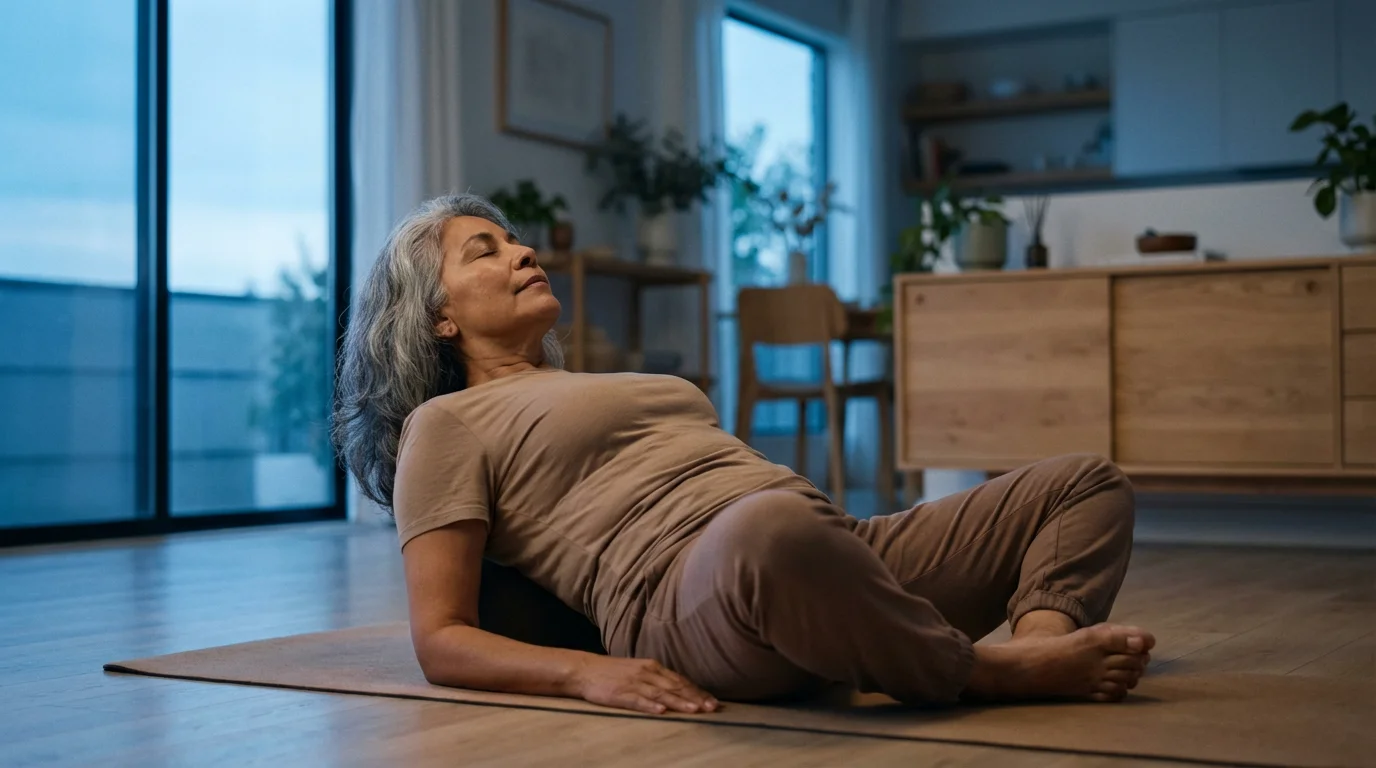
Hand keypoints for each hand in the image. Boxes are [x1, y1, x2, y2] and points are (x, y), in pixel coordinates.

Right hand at [567, 655, 718, 714]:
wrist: (585, 669)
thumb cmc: (613, 672)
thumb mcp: (639, 671)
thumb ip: (658, 679)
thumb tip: (679, 689)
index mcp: (653, 667)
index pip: (680, 680)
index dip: (698, 691)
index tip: (713, 701)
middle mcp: (647, 673)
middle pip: (675, 687)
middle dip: (695, 698)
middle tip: (713, 707)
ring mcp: (634, 683)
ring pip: (661, 694)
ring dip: (679, 702)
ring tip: (694, 710)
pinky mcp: (620, 693)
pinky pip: (637, 700)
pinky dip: (650, 706)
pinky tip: (661, 711)